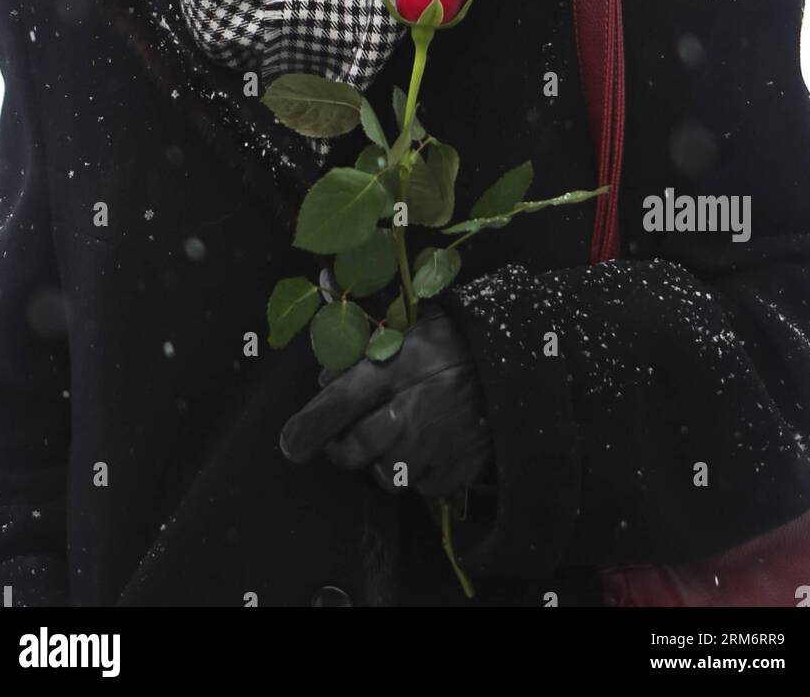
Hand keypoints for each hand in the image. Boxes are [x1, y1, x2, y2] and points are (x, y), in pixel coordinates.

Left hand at [279, 300, 495, 498]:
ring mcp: (438, 447)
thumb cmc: (458, 341)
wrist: (520, 367)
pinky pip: (420, 486)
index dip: (309, 425)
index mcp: (401, 368)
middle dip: (342, 445)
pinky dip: (417, 471)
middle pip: (354, 449)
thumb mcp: (413, 323)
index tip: (289, 443)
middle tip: (348, 433)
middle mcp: (415, 412)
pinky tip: (429, 444)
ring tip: (398, 433)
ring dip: (380, 459)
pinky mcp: (458, 473)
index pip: (340, 401)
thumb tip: (323, 334)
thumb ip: (365, 332)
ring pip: (384, 474)